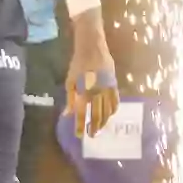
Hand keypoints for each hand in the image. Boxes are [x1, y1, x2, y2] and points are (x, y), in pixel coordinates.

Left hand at [65, 13, 119, 136]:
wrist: (92, 47)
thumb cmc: (78, 64)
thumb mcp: (70, 81)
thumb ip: (70, 98)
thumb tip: (67, 114)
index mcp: (83, 91)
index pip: (81, 113)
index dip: (80, 126)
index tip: (79, 136)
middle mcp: (96, 92)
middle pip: (96, 115)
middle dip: (94, 127)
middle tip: (92, 135)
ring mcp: (106, 89)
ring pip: (107, 110)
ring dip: (104, 121)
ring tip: (100, 128)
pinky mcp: (114, 84)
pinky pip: (116, 101)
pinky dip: (113, 111)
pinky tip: (110, 115)